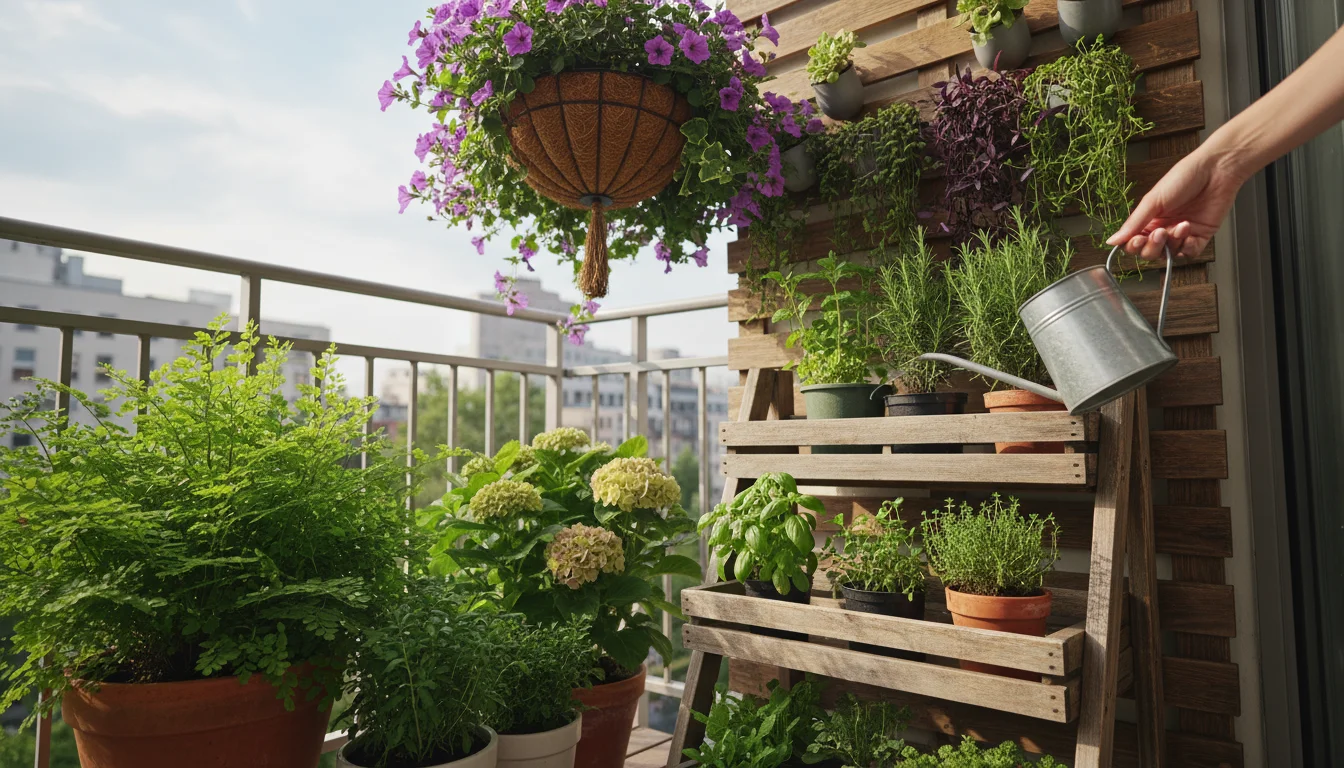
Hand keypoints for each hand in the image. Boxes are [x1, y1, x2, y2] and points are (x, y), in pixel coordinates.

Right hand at [1106, 147, 1244, 259]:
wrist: (1217, 170)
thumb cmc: (1185, 177)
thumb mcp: (1153, 200)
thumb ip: (1133, 223)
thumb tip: (1112, 241)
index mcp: (1149, 219)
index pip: (1133, 242)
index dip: (1133, 246)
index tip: (1137, 239)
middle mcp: (1163, 228)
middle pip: (1150, 252)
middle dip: (1153, 246)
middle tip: (1160, 232)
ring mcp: (1181, 234)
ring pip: (1169, 255)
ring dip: (1173, 243)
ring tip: (1181, 225)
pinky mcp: (1200, 237)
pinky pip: (1189, 254)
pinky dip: (1188, 248)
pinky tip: (1189, 233)